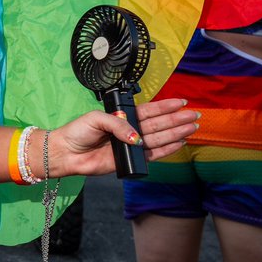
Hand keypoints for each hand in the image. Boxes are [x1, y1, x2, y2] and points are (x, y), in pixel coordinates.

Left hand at [49, 98, 198, 177]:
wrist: (68, 152)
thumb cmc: (78, 132)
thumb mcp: (97, 118)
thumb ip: (118, 124)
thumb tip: (137, 138)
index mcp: (123, 116)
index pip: (149, 110)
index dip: (165, 106)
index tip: (180, 102)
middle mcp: (130, 130)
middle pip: (159, 123)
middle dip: (177, 119)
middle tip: (194, 115)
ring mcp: (131, 145)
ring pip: (159, 138)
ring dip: (176, 133)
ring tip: (191, 128)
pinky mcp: (130, 159)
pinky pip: (152, 154)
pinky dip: (166, 149)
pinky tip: (179, 143)